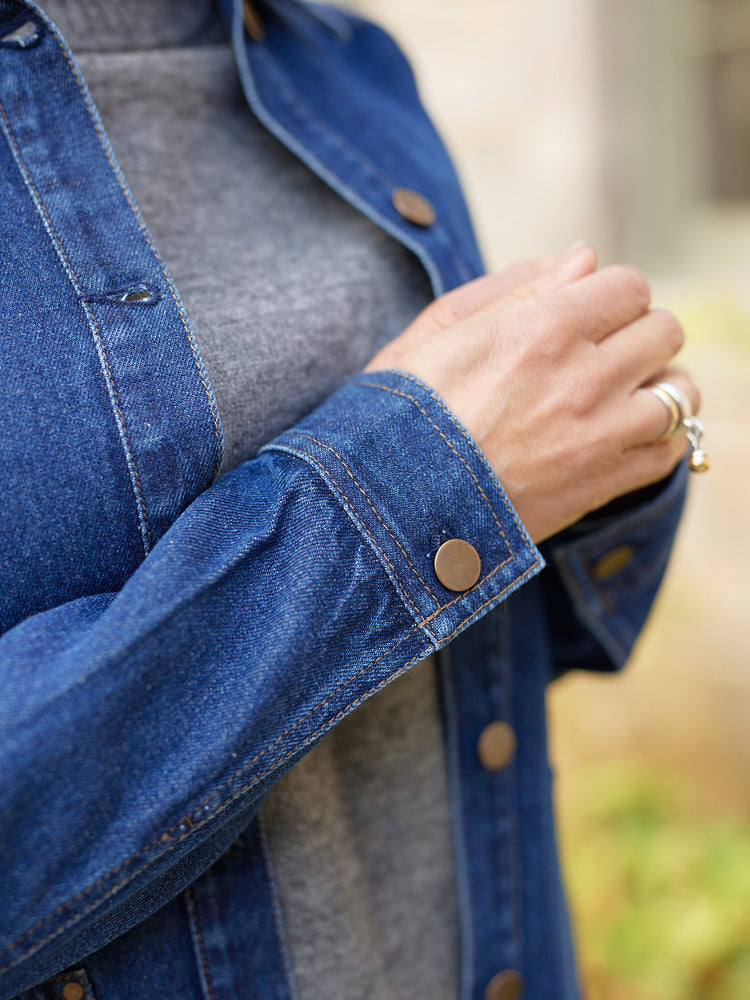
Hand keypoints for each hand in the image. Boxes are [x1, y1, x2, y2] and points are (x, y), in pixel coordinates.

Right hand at [365, 242, 699, 542]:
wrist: (390, 508)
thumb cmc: (398, 416)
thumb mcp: (435, 333)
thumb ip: (513, 286)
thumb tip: (583, 256)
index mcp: (540, 328)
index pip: (628, 286)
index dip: (608, 297)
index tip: (585, 316)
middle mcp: (583, 376)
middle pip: (663, 331)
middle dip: (636, 334)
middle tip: (601, 355)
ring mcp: (600, 435)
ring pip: (680, 391)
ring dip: (658, 386)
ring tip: (621, 397)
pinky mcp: (604, 485)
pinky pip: (672, 450)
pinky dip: (660, 438)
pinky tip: (624, 437)